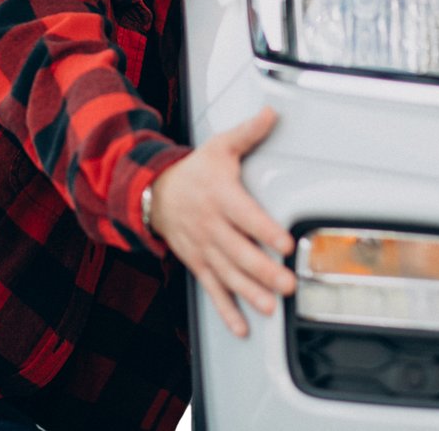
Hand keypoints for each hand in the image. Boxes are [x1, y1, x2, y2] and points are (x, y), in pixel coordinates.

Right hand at [148, 107, 296, 338]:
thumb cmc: (194, 170)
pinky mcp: (197, 263)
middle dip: (263, 270)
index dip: (265, 229)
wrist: (151, 191)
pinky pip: (211, 289)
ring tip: (269, 307)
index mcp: (220, 195)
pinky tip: (241, 327)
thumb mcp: (219, 147)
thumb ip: (248, 133)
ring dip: (249, 293)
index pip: (245, 214)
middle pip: (239, 251)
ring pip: (227, 274)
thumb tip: (273, 113)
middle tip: (286, 284)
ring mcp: (202, 247)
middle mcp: (210, 225)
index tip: (285, 243)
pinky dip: (225, 310)